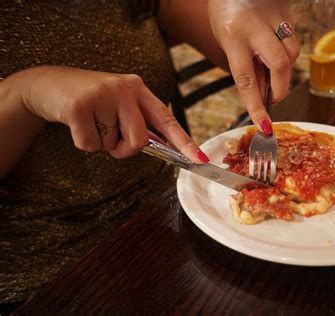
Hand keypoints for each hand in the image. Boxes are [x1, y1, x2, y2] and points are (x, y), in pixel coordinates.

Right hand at [12, 66, 208, 162]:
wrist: (49, 85)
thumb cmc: (91, 100)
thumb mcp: (118, 105)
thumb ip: (137, 122)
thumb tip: (158, 148)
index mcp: (138, 89)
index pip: (166, 119)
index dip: (184, 142)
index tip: (199, 160)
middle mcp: (124, 88)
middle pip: (140, 140)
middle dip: (125, 148)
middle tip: (111, 137)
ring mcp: (102, 94)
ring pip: (113, 145)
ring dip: (101, 143)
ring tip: (91, 121)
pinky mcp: (79, 105)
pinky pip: (90, 145)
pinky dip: (84, 143)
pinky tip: (77, 123)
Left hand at [208, 0, 299, 133]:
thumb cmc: (225, 13)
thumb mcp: (227, 41)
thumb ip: (246, 66)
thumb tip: (262, 93)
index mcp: (233, 36)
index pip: (246, 79)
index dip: (256, 105)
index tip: (263, 125)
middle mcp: (255, 26)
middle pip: (280, 65)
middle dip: (280, 88)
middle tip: (274, 99)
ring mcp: (274, 16)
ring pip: (292, 53)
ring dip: (285, 70)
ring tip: (271, 71)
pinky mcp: (287, 11)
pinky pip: (294, 40)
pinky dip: (287, 53)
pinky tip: (275, 52)